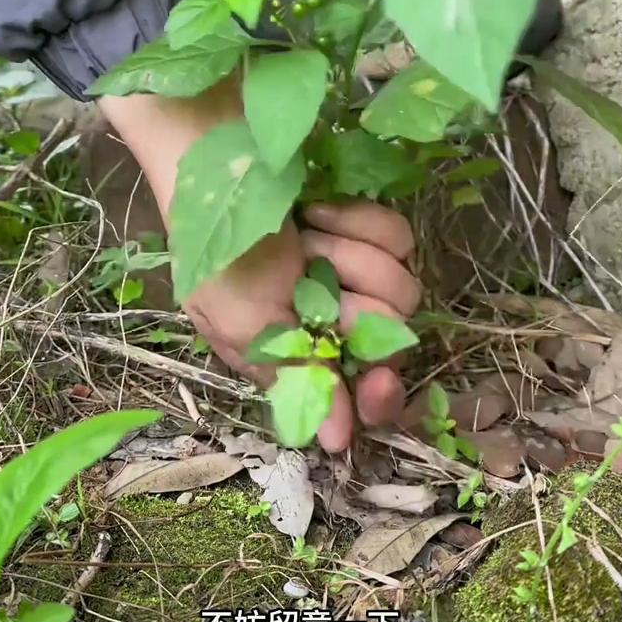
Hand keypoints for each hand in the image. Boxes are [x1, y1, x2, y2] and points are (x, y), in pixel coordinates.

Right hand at [184, 199, 419, 451]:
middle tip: (303, 279)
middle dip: (348, 304)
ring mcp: (366, 279)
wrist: (219, 179)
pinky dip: (356, 221)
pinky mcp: (376, 235)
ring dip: (345, 256)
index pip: (368, 400)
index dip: (380, 398)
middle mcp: (346, 328)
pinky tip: (316, 213)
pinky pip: (399, 238)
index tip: (376, 380)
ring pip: (402, 286)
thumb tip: (336, 442)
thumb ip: (296, 376)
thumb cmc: (219, 262)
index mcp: (313, 363)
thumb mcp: (245, 325)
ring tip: (301, 239)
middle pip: (393, 337)